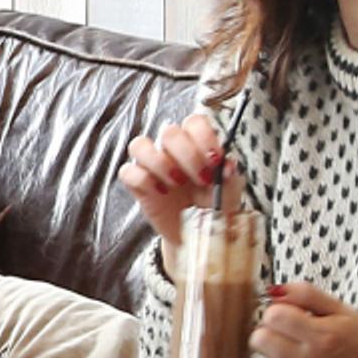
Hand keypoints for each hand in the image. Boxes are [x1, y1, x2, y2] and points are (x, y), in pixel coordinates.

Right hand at [120, 108, 226, 252]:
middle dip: (187, 155)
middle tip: (201, 178)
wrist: (199, 236)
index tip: (215, 159)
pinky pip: (127, 172)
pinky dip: (143, 181)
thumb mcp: (229, 191)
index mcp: (196, 143)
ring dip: (160, 164)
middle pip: (169, 131)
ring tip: (177, 184)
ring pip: (139, 145)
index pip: (194, 122)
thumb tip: (228, 164)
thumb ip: (230, 176)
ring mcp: (151, 165)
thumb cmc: (214, 206)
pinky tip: (161, 193)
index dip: (204, 137)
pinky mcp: (137, 184)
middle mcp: (172, 149)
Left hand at [243, 283, 357, 357]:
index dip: (277, 310)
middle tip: (284, 333)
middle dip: (268, 331)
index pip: (274, 315)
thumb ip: (304, 293)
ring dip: (264, 356)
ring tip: (281, 351)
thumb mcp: (337, 306)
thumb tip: (272, 291)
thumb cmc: (353, 334)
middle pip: (260, 339)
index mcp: (323, 336)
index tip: (288, 315)